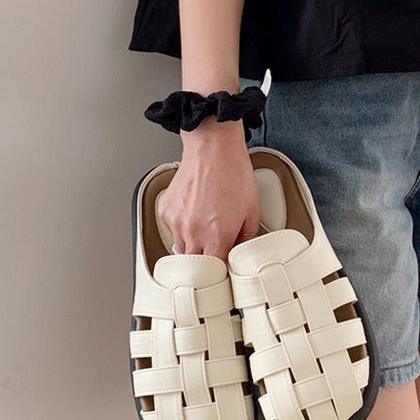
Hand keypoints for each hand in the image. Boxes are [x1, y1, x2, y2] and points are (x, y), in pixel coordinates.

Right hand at [156, 117, 260, 261]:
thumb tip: (241, 253)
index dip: (222, 268)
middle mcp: (193, 232)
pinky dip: (183, 227)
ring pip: (182, 248)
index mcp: (217, 236)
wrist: (213, 148)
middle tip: (216, 247)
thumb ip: (247, 238)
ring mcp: (176, 222)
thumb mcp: (252, 211)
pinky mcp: (166, 212)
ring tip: (206, 224)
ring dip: (194, 244)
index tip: (225, 263)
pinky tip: (196, 212)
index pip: (216, 270)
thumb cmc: (234, 173)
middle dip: (207, 260)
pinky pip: (173, 230)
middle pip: (196, 264)